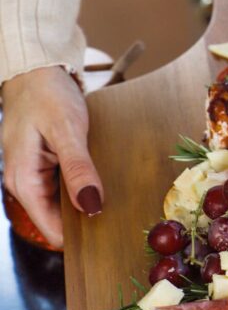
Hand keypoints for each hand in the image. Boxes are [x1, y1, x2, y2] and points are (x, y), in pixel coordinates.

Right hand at [2, 66, 102, 248]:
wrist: (37, 70)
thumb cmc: (47, 94)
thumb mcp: (66, 129)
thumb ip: (77, 168)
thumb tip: (91, 206)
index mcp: (23, 182)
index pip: (53, 231)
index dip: (81, 238)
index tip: (111, 237)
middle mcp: (25, 184)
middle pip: (60, 222)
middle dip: (88, 222)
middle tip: (122, 219)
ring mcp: (34, 177)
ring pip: (65, 206)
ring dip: (87, 204)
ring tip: (117, 201)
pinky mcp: (45, 168)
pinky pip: (66, 189)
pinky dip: (84, 188)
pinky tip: (103, 183)